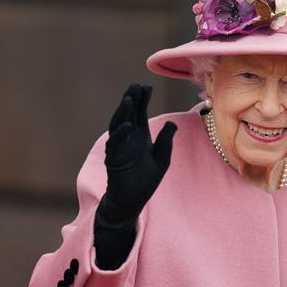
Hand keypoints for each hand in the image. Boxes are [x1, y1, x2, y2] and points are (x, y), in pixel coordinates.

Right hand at [99, 83, 176, 222]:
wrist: (132, 200)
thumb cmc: (146, 180)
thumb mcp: (161, 158)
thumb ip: (166, 141)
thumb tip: (172, 123)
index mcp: (140, 136)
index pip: (139, 113)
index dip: (142, 100)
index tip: (146, 86)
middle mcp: (128, 139)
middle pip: (128, 115)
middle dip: (131, 100)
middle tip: (135, 85)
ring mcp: (119, 148)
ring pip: (118, 125)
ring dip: (123, 112)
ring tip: (129, 99)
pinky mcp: (113, 160)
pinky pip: (115, 144)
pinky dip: (120, 134)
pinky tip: (127, 125)